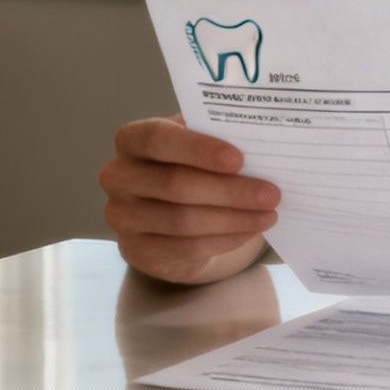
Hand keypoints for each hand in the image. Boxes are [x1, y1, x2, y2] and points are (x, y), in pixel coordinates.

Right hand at [99, 114, 278, 283]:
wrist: (168, 213)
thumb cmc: (188, 165)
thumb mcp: (197, 146)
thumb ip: (218, 140)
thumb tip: (260, 147)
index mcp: (132, 140)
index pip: (156, 138)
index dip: (197, 149)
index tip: (239, 159)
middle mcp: (118, 176)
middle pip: (175, 184)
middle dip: (230, 191)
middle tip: (271, 194)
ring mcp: (122, 216)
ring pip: (182, 220)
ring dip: (232, 219)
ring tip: (268, 214)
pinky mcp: (135, 250)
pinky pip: (184, 248)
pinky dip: (223, 240)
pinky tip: (249, 231)